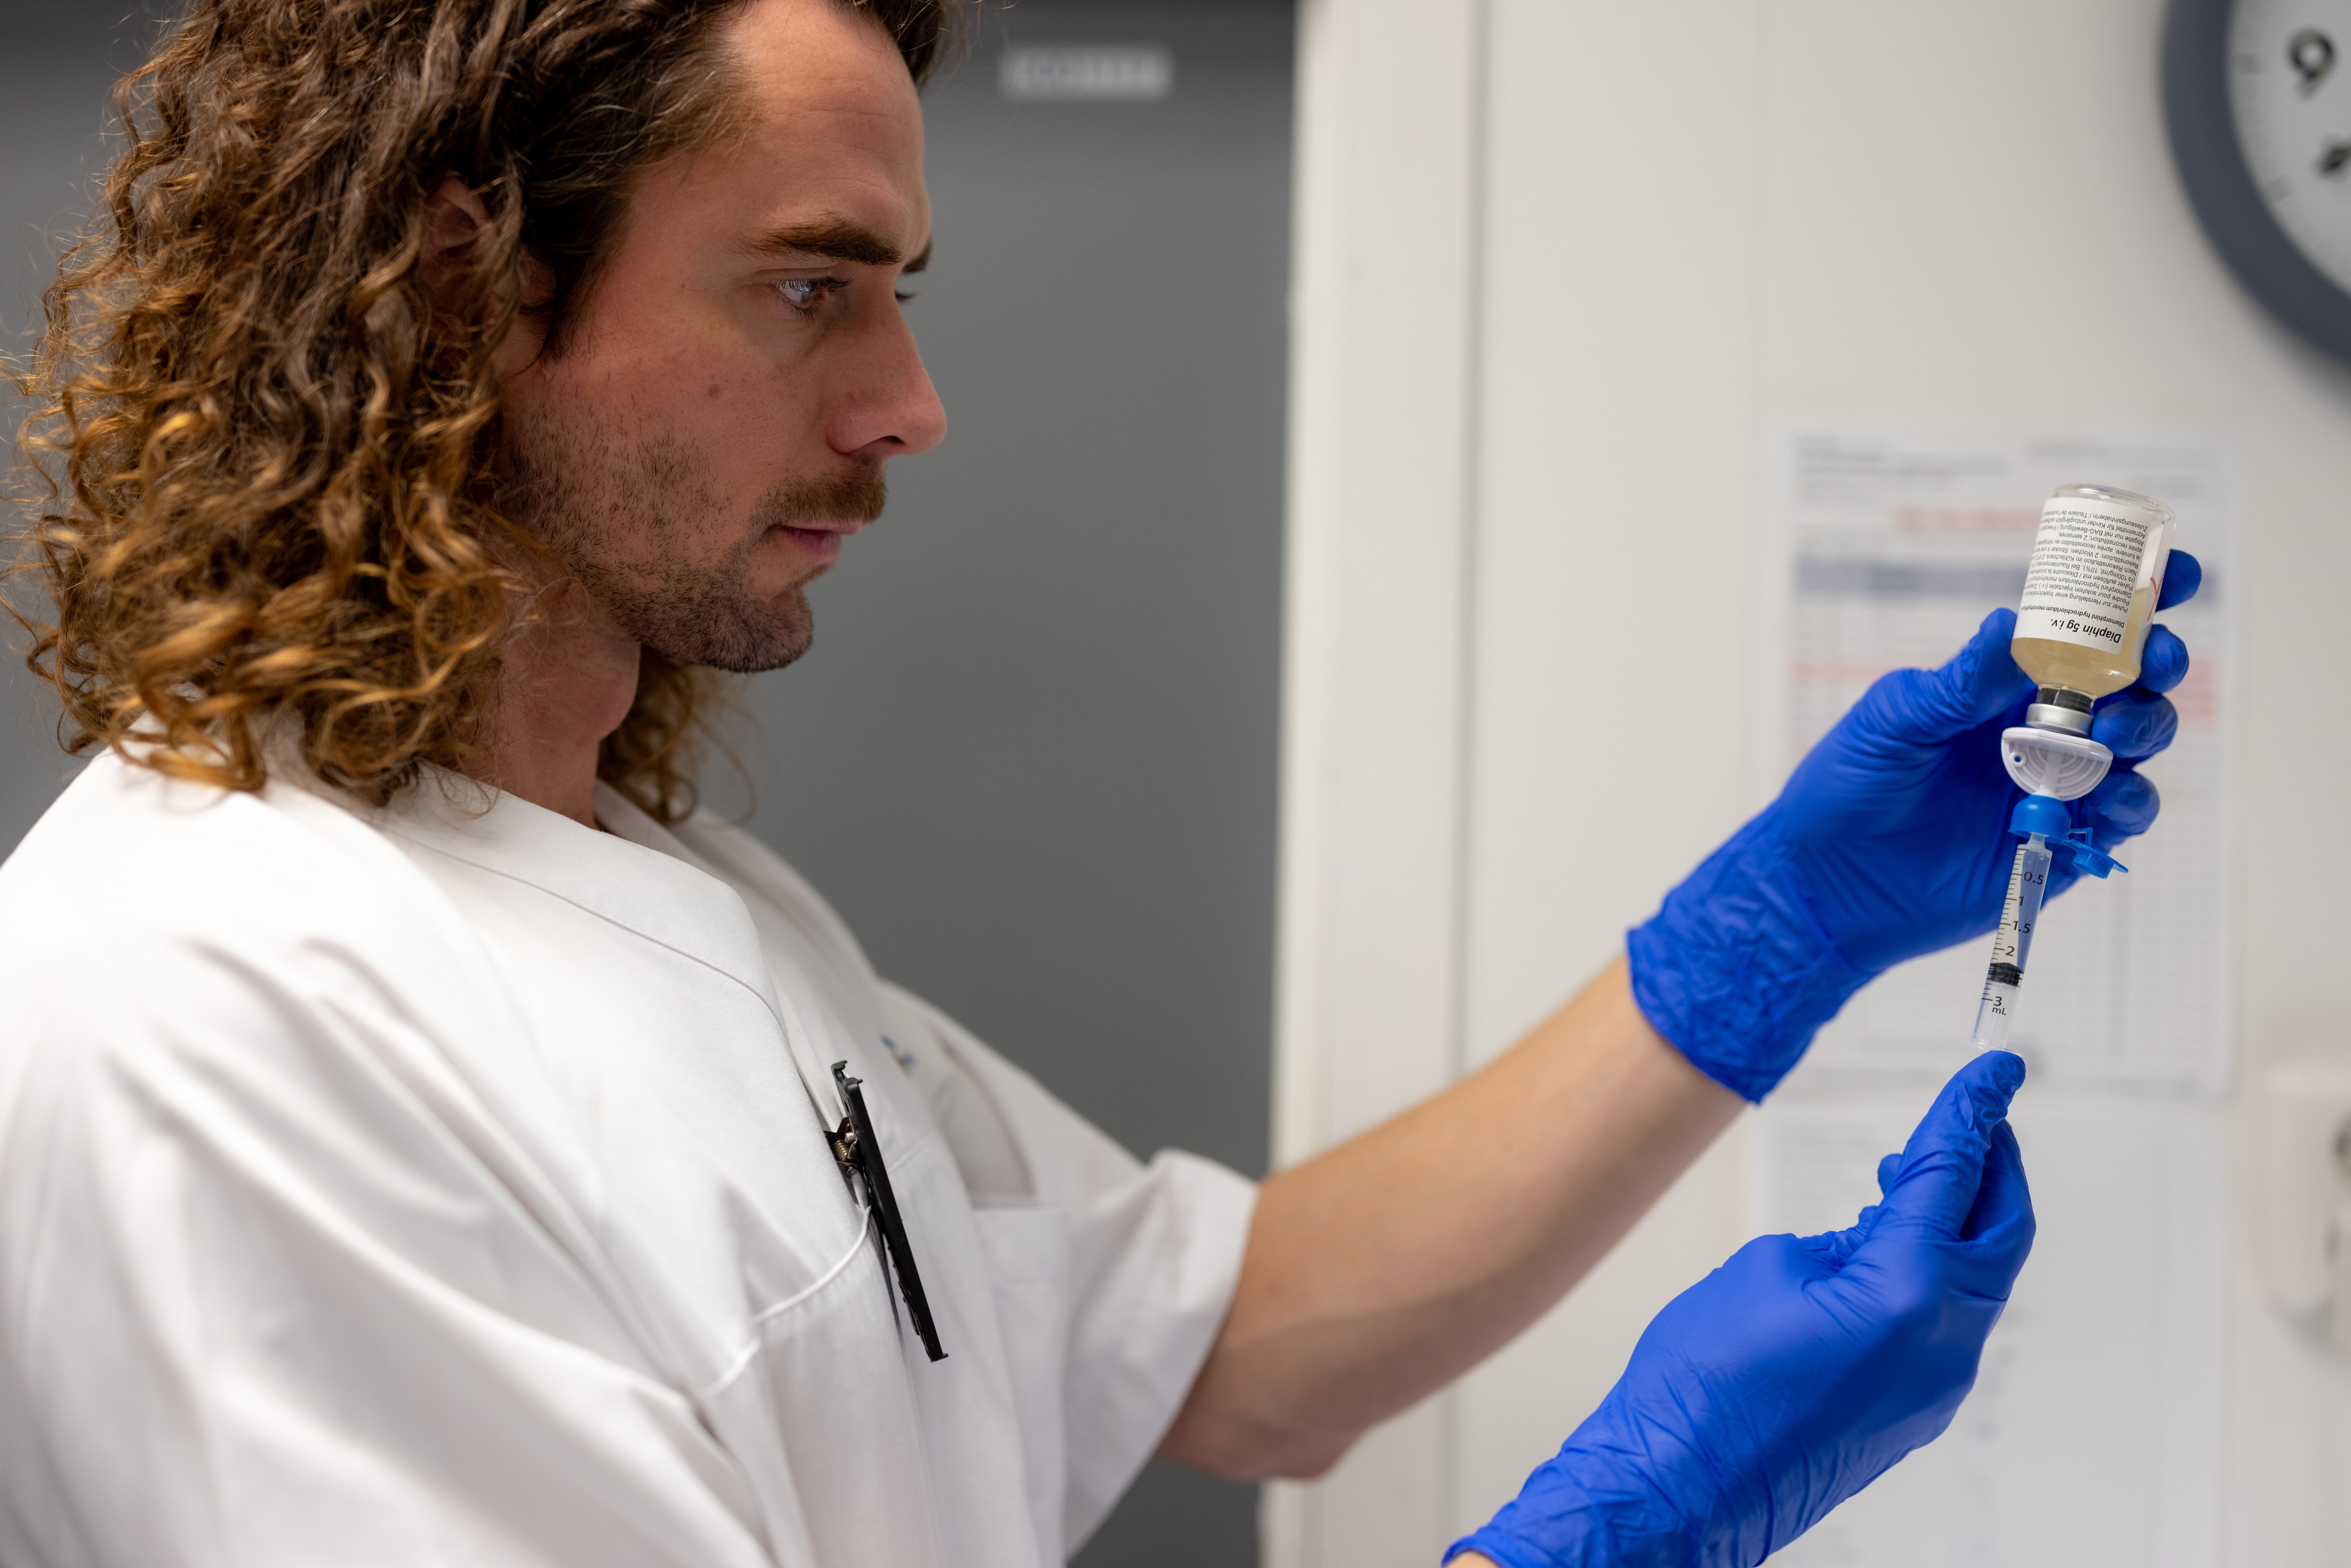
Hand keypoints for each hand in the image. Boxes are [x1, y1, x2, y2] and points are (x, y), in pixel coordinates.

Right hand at [1449, 1052, 2035, 1567]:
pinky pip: (1943, 1325)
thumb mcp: (1765, 1270)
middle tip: (1973, 1117)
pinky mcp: (1914, 1412)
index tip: (1997, 1069)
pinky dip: (1929, 1275)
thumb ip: (1839, 1242)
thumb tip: (1870, 1241)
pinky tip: (1878, 1254)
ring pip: (1974, 1281)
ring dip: (1953, 1222)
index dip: (1973, 1112)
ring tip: (1903, 1180)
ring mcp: (1934, 1387)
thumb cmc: (1700, 1386)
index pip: (1954, 1174)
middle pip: (1998, 1232)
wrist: (1678, 1488)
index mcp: (1906, 1293)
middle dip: (1990, 1167)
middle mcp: (1941, 1344)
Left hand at [1627, 553, 2198, 1098]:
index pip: (2084, 629)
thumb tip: (2010, 625)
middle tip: (2152, 660)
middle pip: (2134, 680)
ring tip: (2107, 733)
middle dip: (2160, 660)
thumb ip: (1958, 682)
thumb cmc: (1851, 784)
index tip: (2173, 574)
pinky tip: (2102, 794)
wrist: (1830, 878)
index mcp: (2005, 681)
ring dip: (2145, 726)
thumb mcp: (1895, 719)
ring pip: (2141, 741)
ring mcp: (2062, 780)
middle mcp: (2046, 724)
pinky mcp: (2066, 838)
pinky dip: (2129, 799)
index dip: (2138, 598)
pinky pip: (2125, 815)